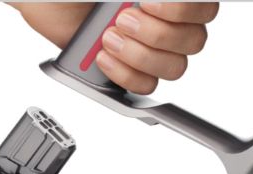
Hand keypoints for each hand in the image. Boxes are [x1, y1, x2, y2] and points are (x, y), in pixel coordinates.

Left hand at [12, 2, 218, 93]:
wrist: (47, 2)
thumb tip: (151, 2)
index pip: (204, 8)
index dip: (182, 10)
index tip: (146, 2)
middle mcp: (166, 21)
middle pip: (193, 41)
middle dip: (155, 33)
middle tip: (122, 20)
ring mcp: (149, 48)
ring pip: (174, 67)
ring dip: (139, 55)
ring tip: (108, 38)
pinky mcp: (130, 70)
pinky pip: (146, 85)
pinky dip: (124, 74)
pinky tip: (103, 57)